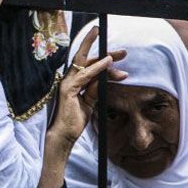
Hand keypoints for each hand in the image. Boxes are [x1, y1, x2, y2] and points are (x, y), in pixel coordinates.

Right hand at [50, 26, 126, 149]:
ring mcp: (67, 82)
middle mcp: (68, 78)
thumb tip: (105, 81)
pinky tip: (108, 63)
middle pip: (86, 59)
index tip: (117, 55)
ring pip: (85, 63)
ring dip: (104, 58)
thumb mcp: (89, 102)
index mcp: (73, 81)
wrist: (64, 134)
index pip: (87, 64)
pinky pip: (85, 75)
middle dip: (105, 53)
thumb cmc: (74, 120)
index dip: (101, 58)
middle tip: (123, 52)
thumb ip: (94, 90)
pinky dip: (97, 67)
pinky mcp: (68, 89)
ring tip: (120, 55)